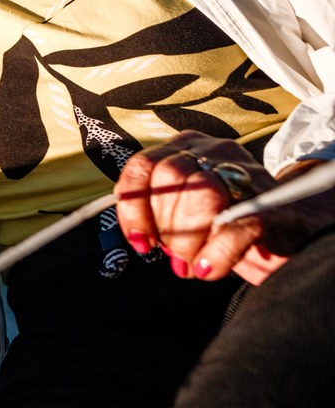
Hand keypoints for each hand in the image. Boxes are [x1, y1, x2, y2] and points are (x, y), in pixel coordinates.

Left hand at [115, 132, 334, 284]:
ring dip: (188, 239)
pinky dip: (216, 253)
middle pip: (170, 177)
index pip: (143, 165)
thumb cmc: (221, 222)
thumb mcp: (181, 209)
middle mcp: (213, 151)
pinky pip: (235, 226)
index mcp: (185, 147)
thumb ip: (156, 210)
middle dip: (165, 225)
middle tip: (174, 255)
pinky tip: (207, 268)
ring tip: (191, 263)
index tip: (139, 241)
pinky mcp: (271, 203)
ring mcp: (246, 172)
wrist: (283, 231)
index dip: (133, 206)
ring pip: (202, 194)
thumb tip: (138, 236)